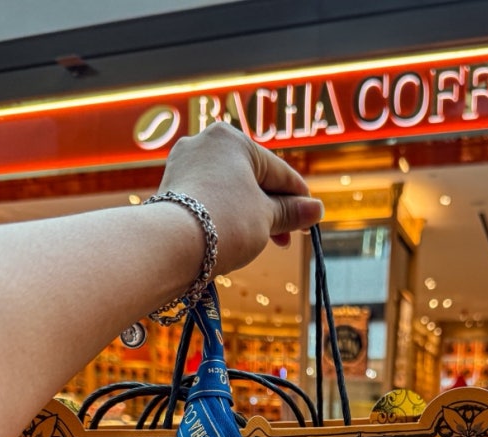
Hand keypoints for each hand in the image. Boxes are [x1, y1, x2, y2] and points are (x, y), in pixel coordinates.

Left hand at [158, 122, 323, 273]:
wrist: (171, 246)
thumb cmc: (225, 224)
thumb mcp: (266, 218)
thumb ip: (291, 212)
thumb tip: (316, 210)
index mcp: (232, 139)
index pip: (277, 171)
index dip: (299, 199)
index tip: (311, 221)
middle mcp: (204, 142)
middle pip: (252, 179)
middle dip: (272, 210)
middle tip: (287, 238)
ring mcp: (183, 164)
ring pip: (229, 190)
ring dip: (250, 214)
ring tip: (263, 241)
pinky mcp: (171, 188)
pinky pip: (209, 199)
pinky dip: (225, 215)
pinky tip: (234, 236)